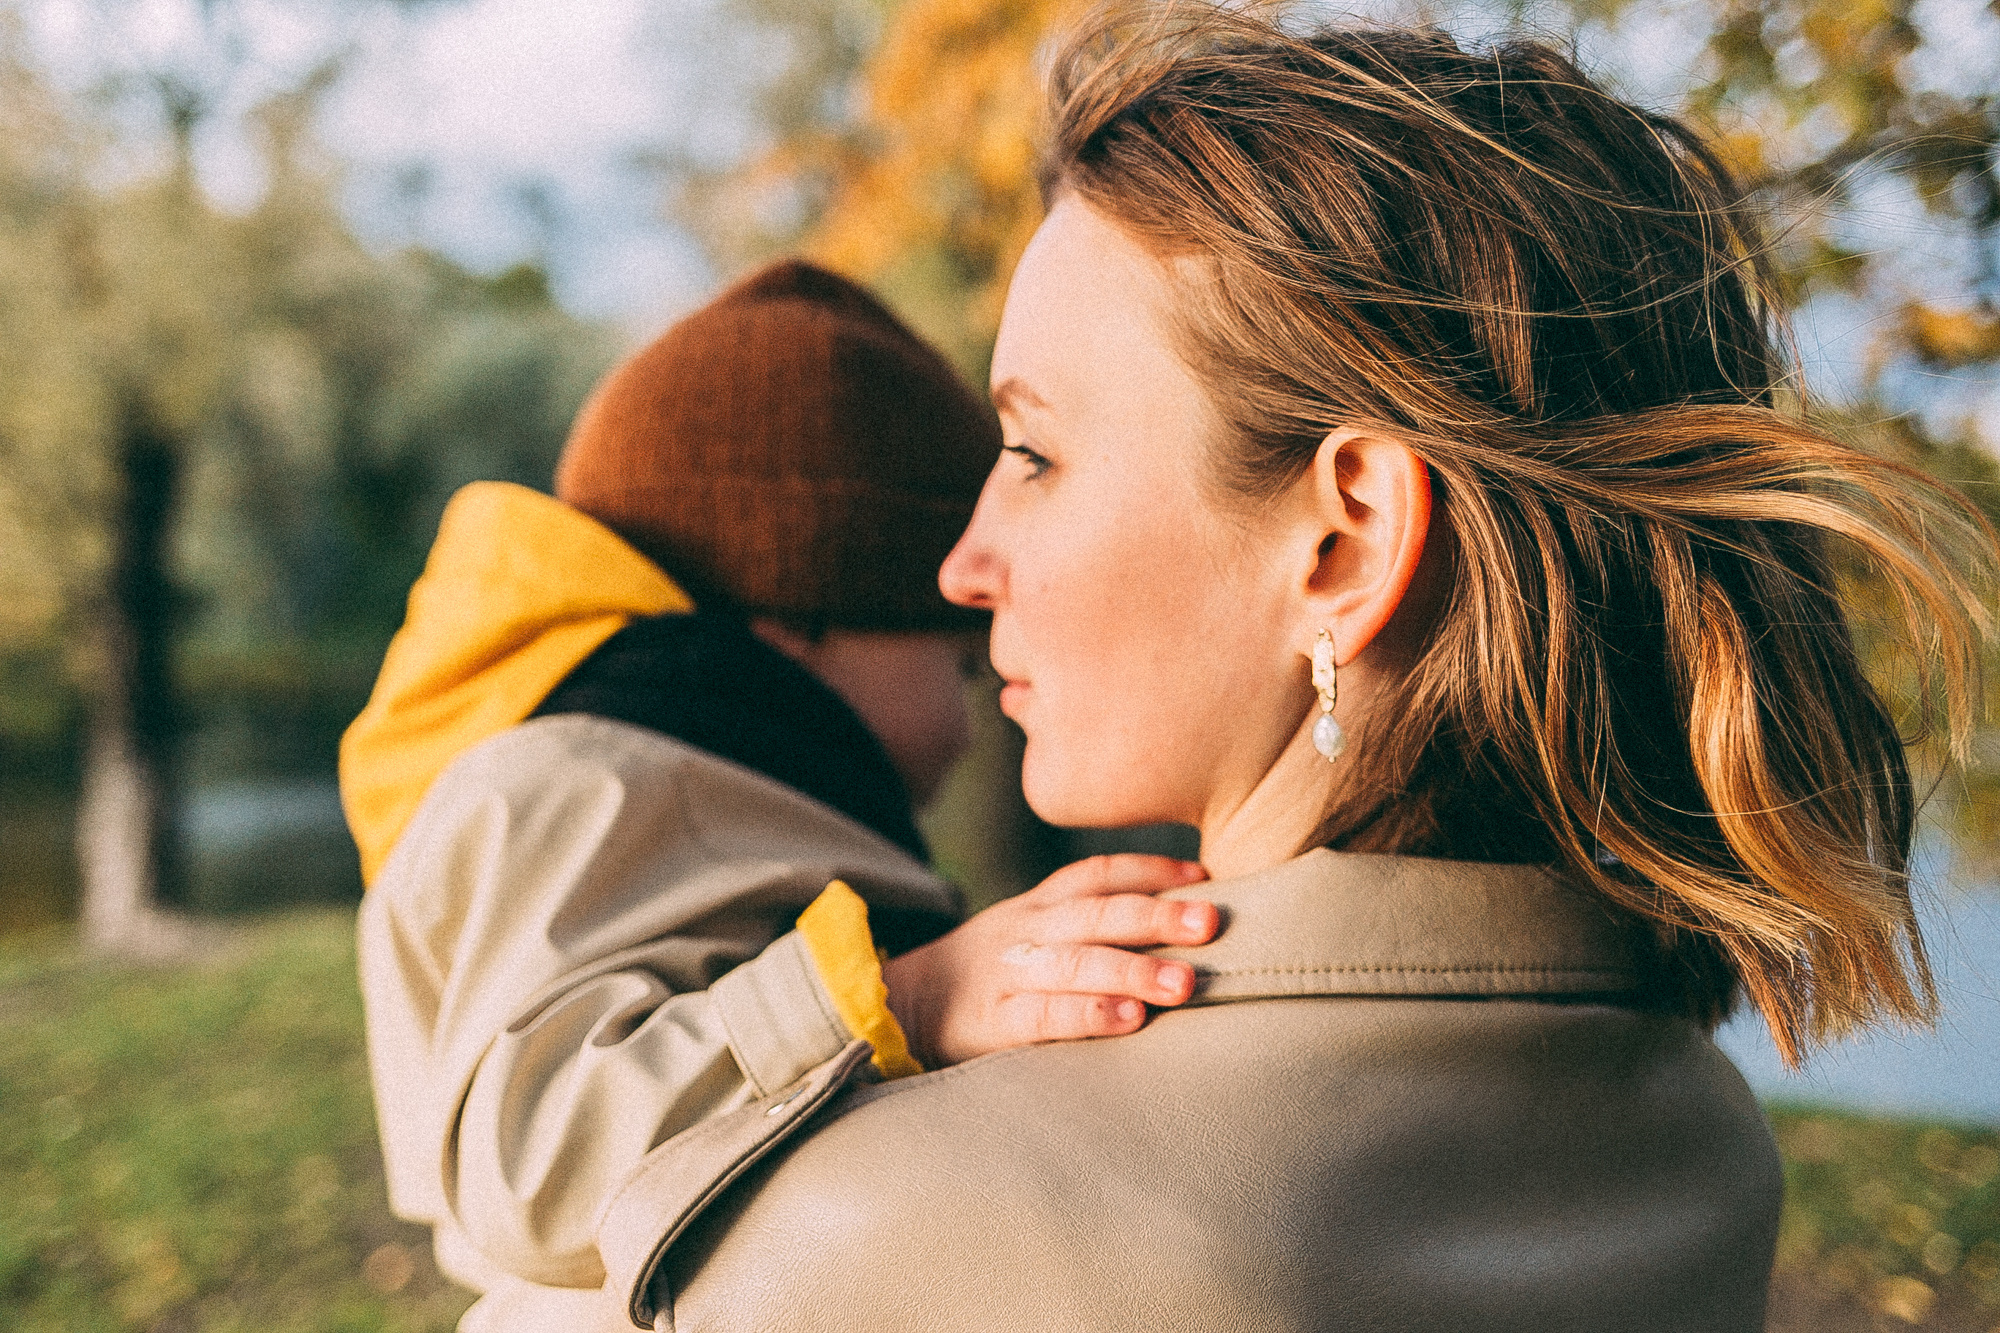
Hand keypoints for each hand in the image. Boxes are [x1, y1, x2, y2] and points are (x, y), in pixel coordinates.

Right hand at [881, 854, 1216, 1069]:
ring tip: (1185, 983)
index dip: (1152, 871)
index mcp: (1041, 905)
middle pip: (1097, 913)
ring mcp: (1010, 973)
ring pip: (1077, 963)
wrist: (903, 1006)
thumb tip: (1182, 918)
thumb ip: (1091, 922)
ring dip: (1134, 969)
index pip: (1099, 874)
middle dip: (1158, 915)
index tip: (1206, 877)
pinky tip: (1130, 1020)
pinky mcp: (995, 1021)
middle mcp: (1029, 929)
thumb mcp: (1034, 930)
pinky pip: (1045, 1015)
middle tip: (1212, 922)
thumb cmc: (994, 972)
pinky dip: (1089, 1014)